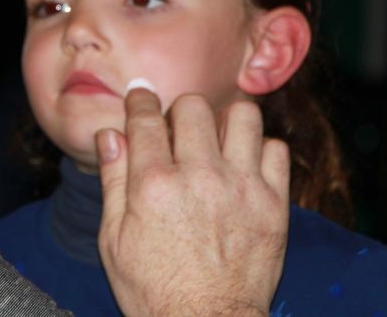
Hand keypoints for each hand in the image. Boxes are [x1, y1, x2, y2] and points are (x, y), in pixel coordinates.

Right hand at [96, 91, 289, 315]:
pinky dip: (260, 150)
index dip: (140, 101)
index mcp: (154, 184)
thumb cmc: (153, 289)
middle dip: (180, 111)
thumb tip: (109, 135)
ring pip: (242, 115)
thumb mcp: (114, 240)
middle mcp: (199, 177)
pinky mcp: (273, 204)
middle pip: (193, 106)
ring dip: (225, 122)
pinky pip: (276, 150)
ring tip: (216, 141)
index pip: (146, 118)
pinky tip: (244, 167)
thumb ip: (113, 180)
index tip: (141, 97)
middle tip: (178, 131)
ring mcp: (241, 188)